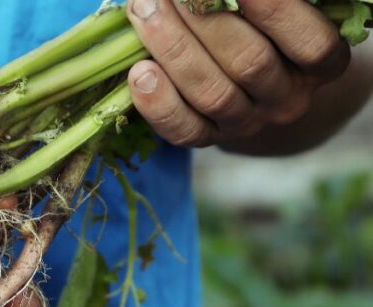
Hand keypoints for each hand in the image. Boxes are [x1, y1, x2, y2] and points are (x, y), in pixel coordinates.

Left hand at [126, 0, 350, 146]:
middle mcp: (287, 98)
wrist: (252, 87)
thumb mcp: (273, 18)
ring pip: (212, 93)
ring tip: (144, 10)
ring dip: (173, 48)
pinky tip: (139, 72)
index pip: (310, 43)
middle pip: (250, 63)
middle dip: (207, 20)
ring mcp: (246, 123)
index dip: (276, 9)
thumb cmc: (263, 30)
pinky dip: (158, 102)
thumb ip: (256, 6)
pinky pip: (183, 129)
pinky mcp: (209, 138)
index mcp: (321, 65)